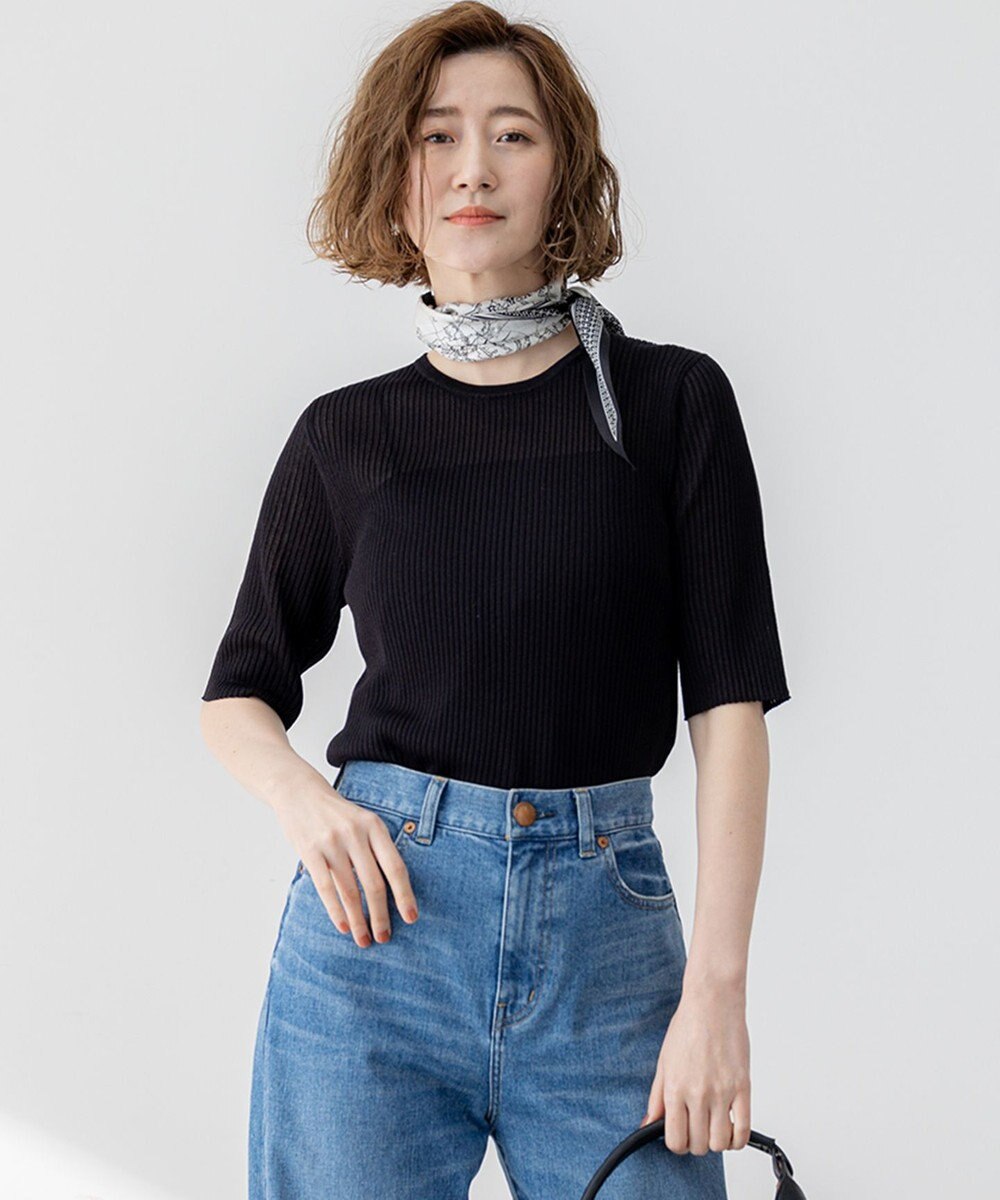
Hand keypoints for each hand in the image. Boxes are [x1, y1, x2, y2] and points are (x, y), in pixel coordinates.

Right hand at [271, 780, 418, 947]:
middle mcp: (355, 834)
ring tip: (364, 940)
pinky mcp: (310, 852)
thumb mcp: (364, 821)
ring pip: (350, 891)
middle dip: (381, 916)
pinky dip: (336, 912)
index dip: (405, 895)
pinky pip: (326, 889)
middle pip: (374, 884)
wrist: (299, 792)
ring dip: (359, 920)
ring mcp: (332, 843)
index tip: (411, 918)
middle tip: (384, 937)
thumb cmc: (337, 814)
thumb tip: (393, 891)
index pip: (395, 867)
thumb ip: (377, 849)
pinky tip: (344, 927)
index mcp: (375, 826)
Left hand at [639, 986, 750, 1153]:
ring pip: (720, 1143)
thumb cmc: (688, 1026)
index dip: (677, 1144)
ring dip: (716, 1141)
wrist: (712, 1002)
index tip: (681, 1135)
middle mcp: (699, 1094)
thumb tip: (647, 1124)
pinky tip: (731, 1128)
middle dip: (696, 1142)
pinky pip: (744, 1130)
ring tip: (714, 1126)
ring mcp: (723, 1092)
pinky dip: (737, 1139)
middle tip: (697, 1128)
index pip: (675, 1140)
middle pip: (698, 1145)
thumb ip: (656, 1098)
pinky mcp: (743, 1087)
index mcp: (676, 1089)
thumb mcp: (664, 1062)